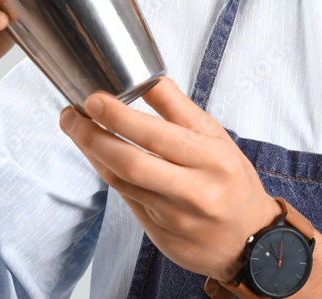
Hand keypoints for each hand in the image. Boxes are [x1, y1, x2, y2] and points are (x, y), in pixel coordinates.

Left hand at [59, 76, 278, 280]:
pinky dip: (108, 175)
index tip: (94, 100)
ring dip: (93, 153)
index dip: (119, 117)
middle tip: (71, 115)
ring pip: (123, 182)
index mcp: (211, 159)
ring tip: (76, 129)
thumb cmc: (232, 180)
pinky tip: (97, 156)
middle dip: (93, 136)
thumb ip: (180, 110)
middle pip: (131, 162)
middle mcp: (194, 190)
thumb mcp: (217, 137)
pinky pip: (126, 201)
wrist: (250, 239)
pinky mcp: (160, 235)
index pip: (157, 135)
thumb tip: (148, 81)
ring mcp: (175, 217)